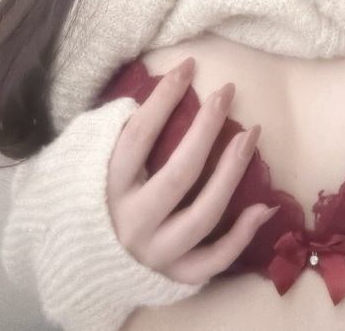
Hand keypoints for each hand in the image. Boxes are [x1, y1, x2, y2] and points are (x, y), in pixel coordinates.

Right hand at [107, 56, 278, 284]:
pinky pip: (212, 261)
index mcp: (107, 188)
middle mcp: (132, 221)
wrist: (80, 266)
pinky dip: (241, 237)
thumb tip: (161, 94)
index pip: (139, 136)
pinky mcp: (172, 277)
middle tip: (227, 92)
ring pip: (203, 214)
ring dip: (232, 172)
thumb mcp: (90, 164)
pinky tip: (264, 206)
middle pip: (179, 173)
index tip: (187, 66)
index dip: (164, 98)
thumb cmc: (92, 199)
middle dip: (207, 128)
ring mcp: (155, 252)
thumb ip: (118, 133)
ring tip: (252, 134)